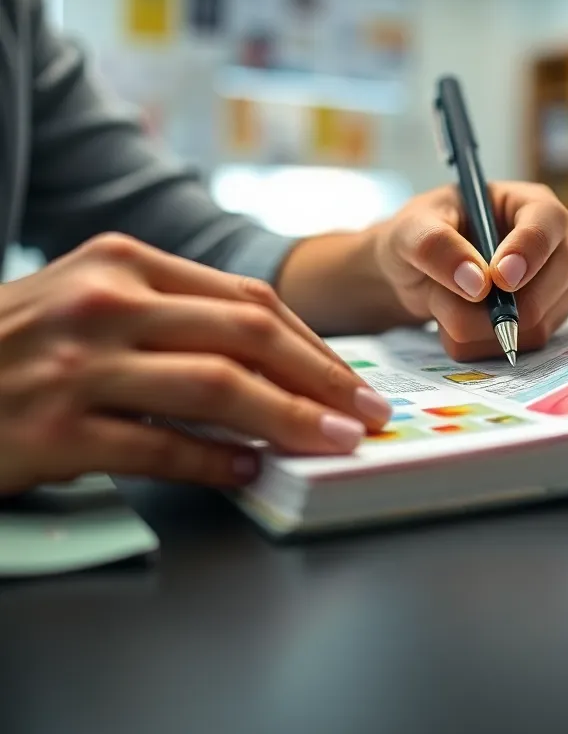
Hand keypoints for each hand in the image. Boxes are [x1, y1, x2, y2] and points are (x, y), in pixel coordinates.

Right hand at [0, 234, 392, 495]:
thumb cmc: (19, 341)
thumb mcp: (91, 299)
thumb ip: (174, 316)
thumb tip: (274, 360)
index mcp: (125, 262)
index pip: (248, 300)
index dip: (314, 343)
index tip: (352, 378)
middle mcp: (107, 303)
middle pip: (248, 336)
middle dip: (323, 379)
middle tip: (366, 414)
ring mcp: (78, 365)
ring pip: (216, 388)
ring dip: (289, 419)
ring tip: (332, 443)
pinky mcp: (53, 429)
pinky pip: (157, 448)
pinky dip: (213, 462)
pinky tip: (247, 471)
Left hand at [376, 182, 567, 360]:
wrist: (414, 274)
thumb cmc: (418, 236)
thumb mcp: (410, 230)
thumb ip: (436, 247)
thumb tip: (478, 284)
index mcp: (527, 204)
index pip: (549, 222)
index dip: (529, 252)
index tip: (500, 280)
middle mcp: (552, 244)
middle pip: (557, 281)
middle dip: (502, 305)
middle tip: (449, 300)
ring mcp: (554, 286)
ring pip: (538, 324)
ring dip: (480, 327)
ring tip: (445, 304)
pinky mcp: (545, 320)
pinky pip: (523, 347)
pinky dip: (481, 344)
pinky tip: (457, 323)